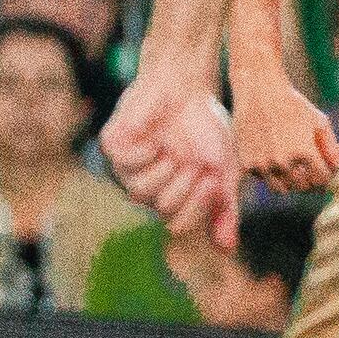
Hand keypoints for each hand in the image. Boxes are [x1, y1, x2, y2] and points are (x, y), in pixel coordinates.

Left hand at [105, 52, 244, 243]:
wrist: (187, 87)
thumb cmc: (207, 128)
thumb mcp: (226, 171)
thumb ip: (225, 209)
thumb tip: (227, 251)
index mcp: (174, 197)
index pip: (178, 225)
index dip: (197, 207)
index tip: (213, 181)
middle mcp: (148, 188)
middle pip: (161, 209)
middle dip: (184, 183)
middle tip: (193, 159)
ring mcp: (126, 170)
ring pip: (139, 192)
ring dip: (165, 169)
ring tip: (174, 148)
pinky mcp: (111, 147)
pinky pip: (124, 163)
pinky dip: (146, 149)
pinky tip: (154, 135)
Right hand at [232, 68, 338, 190]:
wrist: (258, 92)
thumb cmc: (292, 105)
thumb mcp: (318, 121)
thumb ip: (331, 147)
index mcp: (305, 152)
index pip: (321, 180)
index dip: (325, 175)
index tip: (324, 170)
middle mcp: (283, 162)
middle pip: (302, 187)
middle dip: (309, 179)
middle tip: (308, 169)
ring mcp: (263, 165)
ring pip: (282, 189)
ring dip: (289, 181)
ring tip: (292, 167)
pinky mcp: (247, 164)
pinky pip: (263, 179)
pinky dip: (269, 174)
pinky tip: (273, 158)